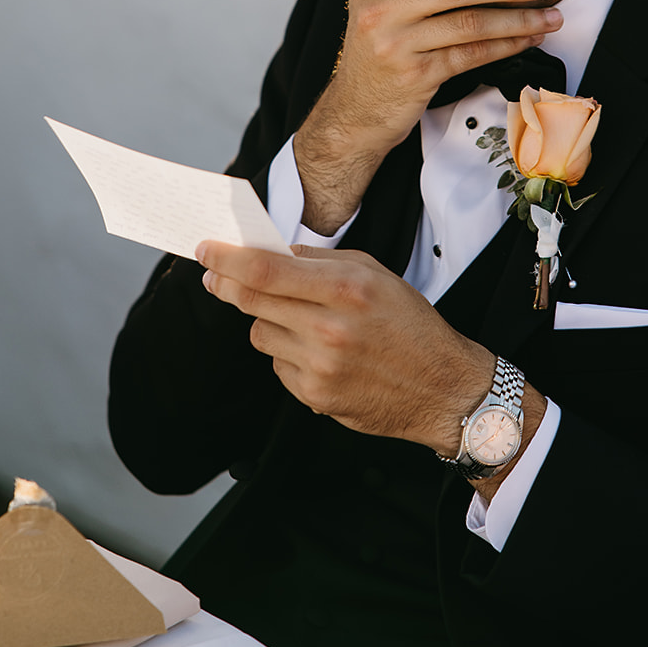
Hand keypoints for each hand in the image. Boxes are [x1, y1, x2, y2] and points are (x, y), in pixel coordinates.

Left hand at [197, 239, 492, 454]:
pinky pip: (277, 365)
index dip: (227, 259)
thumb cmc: (409, 324)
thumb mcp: (374, 274)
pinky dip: (287, 354)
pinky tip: (318, 353)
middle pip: (251, 302)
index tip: (205, 250)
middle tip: (214, 276)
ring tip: (302, 321)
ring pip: (259, 333)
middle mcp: (329, 328)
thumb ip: (320, 261)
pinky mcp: (315, 396)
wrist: (442, 388)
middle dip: (227, 285)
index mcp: (345, 288)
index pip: (266, 270)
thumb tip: (270, 253)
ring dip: (267, 321)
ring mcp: (320, 366)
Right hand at [292, 0, 560, 231]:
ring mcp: (396, 46)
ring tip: (552, 14)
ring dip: (517, 19)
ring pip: (467, 25)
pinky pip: (470, 56)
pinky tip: (530, 38)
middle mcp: (378, 11)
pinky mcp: (417, 76)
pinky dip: (505, 46)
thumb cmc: (372, 37)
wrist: (356, 105)